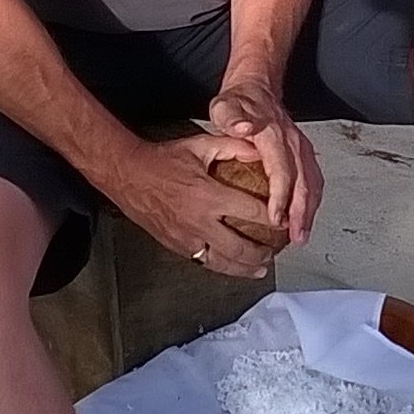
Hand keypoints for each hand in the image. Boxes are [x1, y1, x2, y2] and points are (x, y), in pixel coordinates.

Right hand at [101, 133, 279, 278]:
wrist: (128, 175)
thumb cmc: (162, 160)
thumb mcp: (199, 145)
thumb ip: (232, 146)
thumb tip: (260, 149)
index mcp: (208, 195)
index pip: (252, 212)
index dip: (274, 219)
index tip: (286, 221)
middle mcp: (199, 221)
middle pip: (241, 247)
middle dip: (264, 252)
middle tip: (277, 250)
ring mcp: (187, 238)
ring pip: (223, 263)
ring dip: (246, 267)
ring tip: (261, 267)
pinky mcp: (177, 246)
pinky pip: (205, 263)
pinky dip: (223, 267)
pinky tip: (233, 268)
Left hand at [209, 78, 321, 245]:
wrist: (257, 85)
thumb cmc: (239, 101)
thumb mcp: (225, 106)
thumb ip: (232, 118)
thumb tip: (243, 128)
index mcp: (274, 135)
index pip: (282, 171)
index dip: (281, 198)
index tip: (276, 220)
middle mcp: (293, 142)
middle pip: (303, 182)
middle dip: (301, 213)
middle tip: (296, 237)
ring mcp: (301, 147)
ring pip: (312, 183)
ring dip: (310, 210)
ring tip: (302, 234)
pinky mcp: (304, 153)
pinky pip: (313, 179)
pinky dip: (312, 201)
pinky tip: (305, 217)